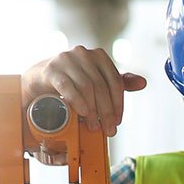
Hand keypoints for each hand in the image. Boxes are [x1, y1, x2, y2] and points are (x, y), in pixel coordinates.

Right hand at [22, 45, 145, 135]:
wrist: (40, 80)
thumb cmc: (73, 81)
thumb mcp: (98, 81)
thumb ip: (119, 82)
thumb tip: (143, 83)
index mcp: (99, 56)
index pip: (115, 82)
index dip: (118, 104)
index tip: (118, 122)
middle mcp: (83, 53)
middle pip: (101, 86)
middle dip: (106, 112)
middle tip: (108, 130)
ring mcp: (65, 59)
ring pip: (86, 88)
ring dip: (92, 111)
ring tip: (94, 126)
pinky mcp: (51, 69)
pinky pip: (67, 87)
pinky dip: (77, 101)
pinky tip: (81, 113)